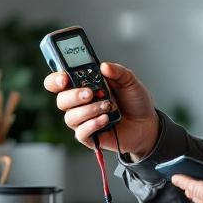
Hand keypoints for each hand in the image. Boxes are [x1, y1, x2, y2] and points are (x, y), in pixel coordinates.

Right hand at [43, 61, 158, 156]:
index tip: (64, 78)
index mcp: (83, 85)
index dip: (55, 79)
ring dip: (88, 110)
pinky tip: (105, 119)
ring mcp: (83, 120)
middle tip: (90, 93)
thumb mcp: (130, 81)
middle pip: (61, 100)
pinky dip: (92, 124)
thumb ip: (118, 71)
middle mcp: (79, 103)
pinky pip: (80, 133)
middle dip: (73, 96)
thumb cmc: (134, 101)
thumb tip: (103, 66)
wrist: (147, 124)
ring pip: (70, 117)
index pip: (58, 82)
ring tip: (107, 106)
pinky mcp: (89, 136)